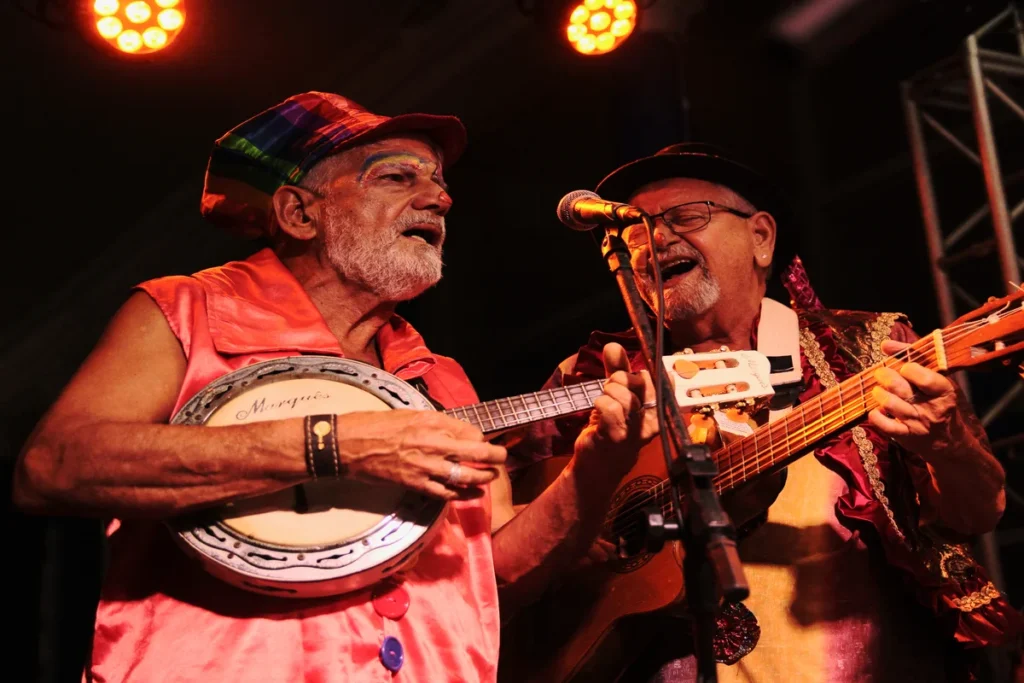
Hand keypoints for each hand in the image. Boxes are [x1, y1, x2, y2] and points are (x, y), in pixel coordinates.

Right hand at [334, 410, 506, 499]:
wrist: (348, 444)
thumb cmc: (375, 425)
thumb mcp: (408, 414)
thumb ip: (434, 423)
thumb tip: (454, 430)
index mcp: (430, 421)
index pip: (469, 431)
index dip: (480, 437)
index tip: (483, 440)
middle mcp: (432, 442)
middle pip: (475, 452)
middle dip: (495, 456)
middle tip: (502, 458)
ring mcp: (425, 465)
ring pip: (465, 475)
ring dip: (482, 477)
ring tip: (490, 476)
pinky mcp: (415, 483)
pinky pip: (445, 492)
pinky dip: (460, 494)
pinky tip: (470, 493)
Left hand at [574, 342, 659, 475]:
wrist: (599, 463)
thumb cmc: (611, 427)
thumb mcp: (617, 395)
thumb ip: (617, 369)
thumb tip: (613, 346)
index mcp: (659, 407)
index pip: (660, 378)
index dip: (642, 374)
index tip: (631, 381)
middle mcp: (654, 418)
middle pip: (638, 379)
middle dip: (619, 380)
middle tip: (612, 395)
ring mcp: (637, 429)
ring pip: (622, 392)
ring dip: (607, 393)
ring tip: (604, 406)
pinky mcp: (619, 435)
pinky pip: (609, 406)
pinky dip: (600, 404)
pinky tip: (599, 414)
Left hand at [867, 339, 958, 454]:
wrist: (947, 440)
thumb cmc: (937, 402)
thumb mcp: (935, 379)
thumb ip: (911, 357)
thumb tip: (885, 344)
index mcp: (943, 391)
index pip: (923, 376)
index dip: (908, 368)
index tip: (904, 368)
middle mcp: (931, 408)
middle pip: (900, 387)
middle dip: (885, 376)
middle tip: (880, 373)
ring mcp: (918, 423)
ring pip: (890, 404)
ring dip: (878, 394)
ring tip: (877, 390)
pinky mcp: (906, 436)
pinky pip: (884, 425)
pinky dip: (875, 416)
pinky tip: (876, 410)